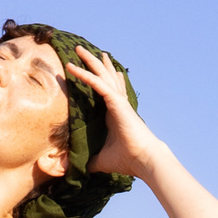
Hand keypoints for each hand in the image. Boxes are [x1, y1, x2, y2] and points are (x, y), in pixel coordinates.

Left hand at [65, 47, 164, 179]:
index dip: (100, 78)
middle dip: (95, 63)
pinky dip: (86, 75)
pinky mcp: (117, 103)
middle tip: (82, 51)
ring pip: (102, 75)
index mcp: (114, 114)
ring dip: (90, 61)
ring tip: (78, 49)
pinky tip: (73, 67)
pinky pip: (98, 84)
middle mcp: (117, 104)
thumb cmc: (127, 160)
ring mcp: (118, 102)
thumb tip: (74, 168)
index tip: (96, 68)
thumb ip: (89, 160)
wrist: (144, 160)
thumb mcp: (101, 160)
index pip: (105, 91)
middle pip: (105, 77)